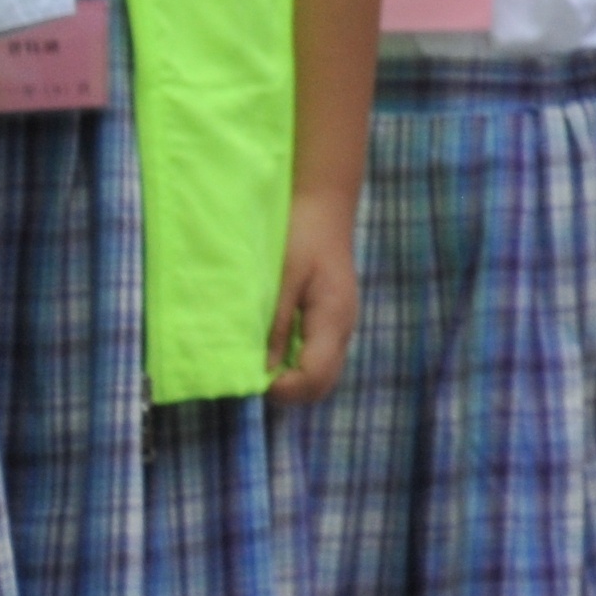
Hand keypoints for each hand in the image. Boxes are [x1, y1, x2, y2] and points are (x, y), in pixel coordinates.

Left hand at [265, 192, 361, 403]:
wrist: (324, 205)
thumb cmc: (301, 235)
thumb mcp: (282, 278)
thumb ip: (276, 324)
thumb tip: (263, 370)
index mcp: (333, 318)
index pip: (315, 376)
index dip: (284, 388)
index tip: (252, 379)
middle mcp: (343, 327)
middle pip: (322, 383)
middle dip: (289, 390)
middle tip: (254, 377)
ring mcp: (341, 324)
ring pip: (322, 373)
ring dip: (293, 378)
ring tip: (260, 364)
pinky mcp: (333, 318)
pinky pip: (319, 356)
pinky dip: (297, 363)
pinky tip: (273, 349)